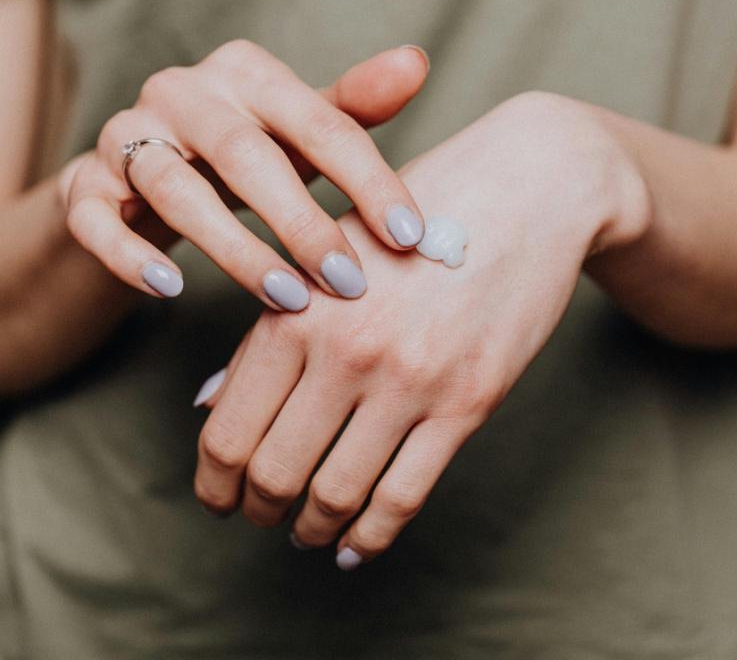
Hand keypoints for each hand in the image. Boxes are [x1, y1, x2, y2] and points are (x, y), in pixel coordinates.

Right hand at [58, 42, 428, 307]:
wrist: (148, 168)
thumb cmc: (243, 151)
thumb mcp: (298, 128)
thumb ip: (351, 106)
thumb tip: (415, 63)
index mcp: (247, 73)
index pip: (321, 124)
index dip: (369, 182)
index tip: (409, 238)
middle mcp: (183, 92)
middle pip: (246, 155)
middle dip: (302, 223)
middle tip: (348, 281)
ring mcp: (127, 135)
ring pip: (176, 189)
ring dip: (235, 249)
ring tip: (287, 298)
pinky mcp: (87, 184)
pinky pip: (97, 220)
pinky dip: (131, 257)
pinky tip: (171, 289)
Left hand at [193, 92, 650, 565]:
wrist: (525, 189)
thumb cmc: (415, 216)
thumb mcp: (329, 255)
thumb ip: (267, 333)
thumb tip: (210, 405)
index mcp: (296, 309)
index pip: (228, 430)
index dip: (214, 482)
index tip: (219, 498)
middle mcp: (345, 350)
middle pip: (274, 472)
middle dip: (257, 510)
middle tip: (260, 516)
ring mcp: (410, 379)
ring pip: (336, 494)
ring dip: (311, 528)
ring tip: (306, 531)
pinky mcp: (469, 401)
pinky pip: (404, 496)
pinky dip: (371, 537)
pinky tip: (355, 546)